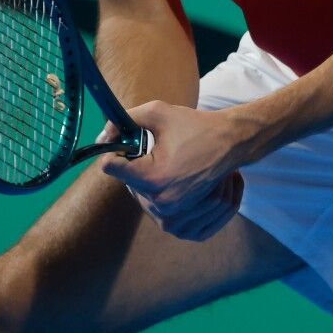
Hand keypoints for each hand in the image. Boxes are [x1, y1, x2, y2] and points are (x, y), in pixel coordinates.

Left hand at [99, 102, 247, 240]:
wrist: (229, 144)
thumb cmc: (194, 126)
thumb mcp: (157, 112)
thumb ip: (125, 120)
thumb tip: (103, 136)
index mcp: (153, 177)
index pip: (110, 167)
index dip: (114, 149)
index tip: (126, 141)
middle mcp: (161, 201)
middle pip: (125, 182)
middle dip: (132, 164)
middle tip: (154, 150)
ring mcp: (171, 214)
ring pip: (138, 195)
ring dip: (144, 179)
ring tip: (164, 162)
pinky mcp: (180, 220)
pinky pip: (153, 208)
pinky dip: (156, 193)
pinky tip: (169, 176)